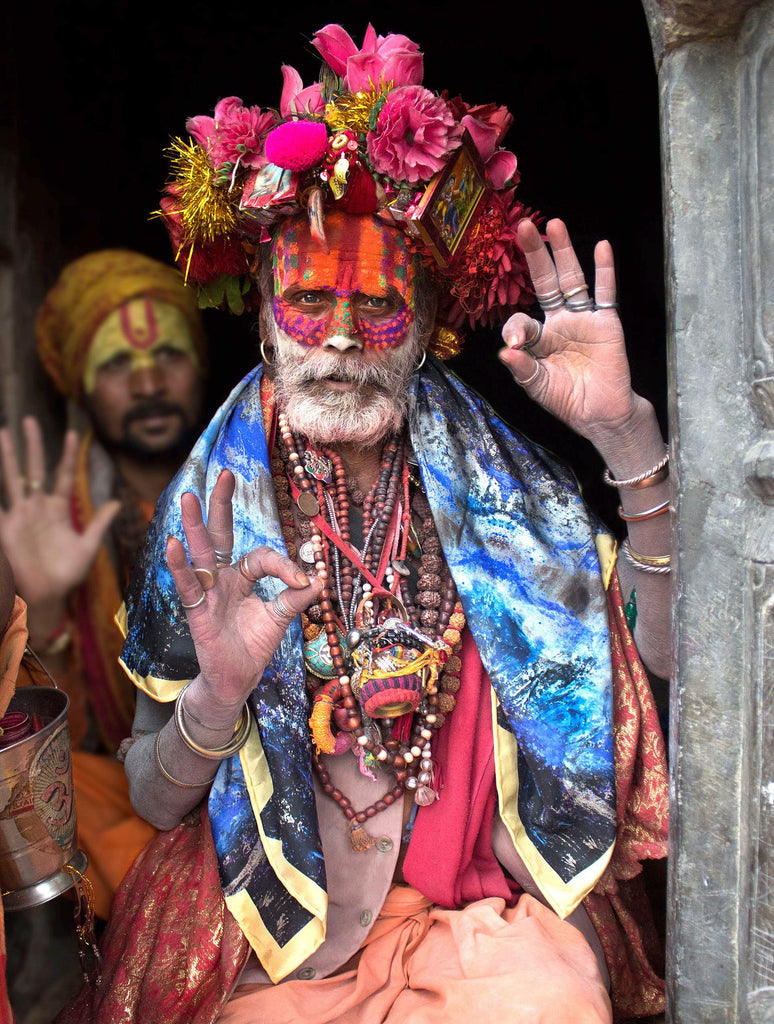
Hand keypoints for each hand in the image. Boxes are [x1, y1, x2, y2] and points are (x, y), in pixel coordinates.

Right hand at [0, 416, 119, 608]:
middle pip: (34, 469)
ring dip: (8, 456)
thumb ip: (99, 523)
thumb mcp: (88, 547)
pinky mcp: (6, 528)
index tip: (73, 434)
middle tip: (28, 419)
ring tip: (3, 432)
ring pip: (12, 479)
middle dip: (31, 445)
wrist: (47, 597)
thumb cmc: (67, 574)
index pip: (63, 475)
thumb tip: (119, 502)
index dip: (68, 456)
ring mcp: (19, 515)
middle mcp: (37, 507)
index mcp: (58, 509)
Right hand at [166, 469, 322, 712]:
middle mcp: (222, 578)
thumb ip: (295, 597)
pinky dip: (180, 566)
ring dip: (195, 526)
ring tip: (190, 498)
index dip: (283, 565)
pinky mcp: (198, 612)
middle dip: (221, 505)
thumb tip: (318, 578)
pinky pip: (188, 585)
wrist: (237, 680)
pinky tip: (173, 544)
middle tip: (224, 473)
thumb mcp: (280, 618)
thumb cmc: (253, 646)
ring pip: (201, 554)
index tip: (303, 580)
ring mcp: (208, 593)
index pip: (260, 556)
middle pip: (220, 535)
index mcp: (242, 577)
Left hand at [499, 219, 644, 443]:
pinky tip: (601, 247)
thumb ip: (523, 369)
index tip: (516, 344)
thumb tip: (505, 351)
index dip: (516, 328)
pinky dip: (605, 271)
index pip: (521, 320)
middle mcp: (558, 322)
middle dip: (534, 255)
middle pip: (544, 281)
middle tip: (522, 227)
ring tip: (554, 224)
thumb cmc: (567, 400)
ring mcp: (583, 319)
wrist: (600, 414)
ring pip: (572, 279)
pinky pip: (605, 293)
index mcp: (538, 338)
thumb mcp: (538, 387)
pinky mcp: (606, 323)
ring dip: (563, 252)